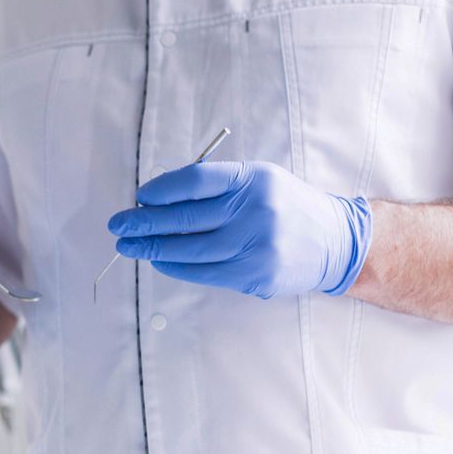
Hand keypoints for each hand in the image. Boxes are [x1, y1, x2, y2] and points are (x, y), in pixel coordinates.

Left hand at [108, 161, 372, 298]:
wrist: (334, 240)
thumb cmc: (284, 206)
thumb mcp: (258, 181)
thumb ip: (215, 187)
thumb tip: (156, 200)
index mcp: (253, 179)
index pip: (194, 182)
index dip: (160, 190)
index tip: (140, 198)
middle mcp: (255, 210)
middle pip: (185, 218)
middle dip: (143, 222)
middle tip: (118, 225)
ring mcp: (255, 245)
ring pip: (189, 250)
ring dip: (152, 248)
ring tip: (131, 246)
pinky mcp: (254, 274)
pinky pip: (202, 272)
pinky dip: (175, 267)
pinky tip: (159, 260)